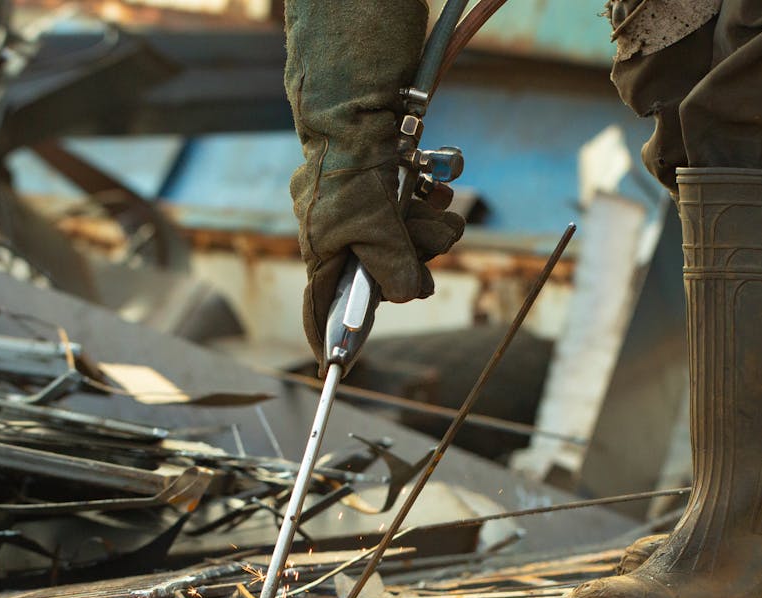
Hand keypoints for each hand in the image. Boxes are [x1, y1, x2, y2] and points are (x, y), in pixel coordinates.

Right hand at [284, 0, 463, 370]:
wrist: (365, 67)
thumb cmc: (351, 132)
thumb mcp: (368, 205)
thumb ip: (386, 256)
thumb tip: (407, 295)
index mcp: (320, 234)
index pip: (321, 299)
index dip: (329, 332)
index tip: (335, 366)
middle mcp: (339, 221)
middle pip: (383, 272)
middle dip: (416, 257)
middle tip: (431, 229)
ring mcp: (367, 200)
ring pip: (410, 241)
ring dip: (435, 226)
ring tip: (440, 198)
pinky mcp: (393, 177)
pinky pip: (421, 209)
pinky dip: (437, 202)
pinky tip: (441, 183)